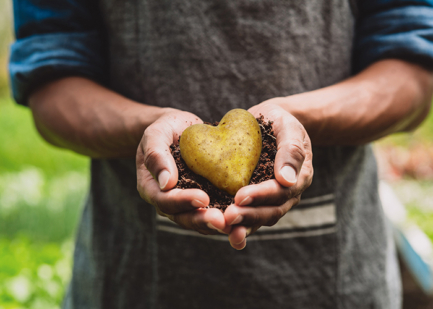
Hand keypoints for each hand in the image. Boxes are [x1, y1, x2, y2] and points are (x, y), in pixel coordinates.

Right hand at [136, 108, 228, 234]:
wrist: (180, 130)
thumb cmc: (165, 129)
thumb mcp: (156, 134)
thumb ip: (156, 156)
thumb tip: (166, 183)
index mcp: (152, 188)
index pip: (165, 200)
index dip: (183, 201)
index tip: (203, 198)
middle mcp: (168, 202)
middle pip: (184, 217)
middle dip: (203, 220)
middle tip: (222, 221)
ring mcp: (187, 204)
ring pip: (201, 221)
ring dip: (218, 225)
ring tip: (235, 225)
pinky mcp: (206, 200)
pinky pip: (215, 212)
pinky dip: (228, 217)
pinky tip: (245, 217)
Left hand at [224, 101, 312, 248]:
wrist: (271, 122)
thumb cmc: (281, 121)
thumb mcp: (289, 127)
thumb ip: (291, 151)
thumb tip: (287, 180)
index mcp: (299, 177)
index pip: (281, 192)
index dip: (261, 195)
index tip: (240, 196)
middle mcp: (288, 194)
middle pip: (271, 211)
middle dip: (249, 215)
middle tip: (228, 216)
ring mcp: (272, 199)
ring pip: (259, 219)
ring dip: (242, 225)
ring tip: (223, 227)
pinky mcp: (256, 200)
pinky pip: (248, 215)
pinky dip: (236, 224)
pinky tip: (219, 228)